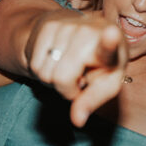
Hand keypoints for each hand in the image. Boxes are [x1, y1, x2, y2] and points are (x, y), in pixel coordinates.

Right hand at [29, 12, 126, 126]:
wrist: (87, 32)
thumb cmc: (101, 65)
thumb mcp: (105, 85)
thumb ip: (92, 101)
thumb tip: (77, 120)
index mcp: (110, 50)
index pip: (108, 48)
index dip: (109, 42)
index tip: (111, 33)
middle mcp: (89, 33)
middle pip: (61, 78)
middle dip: (66, 88)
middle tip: (77, 79)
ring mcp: (67, 26)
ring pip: (44, 72)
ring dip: (53, 78)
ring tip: (68, 67)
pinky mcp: (48, 25)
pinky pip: (34, 64)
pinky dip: (42, 69)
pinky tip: (57, 60)